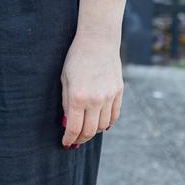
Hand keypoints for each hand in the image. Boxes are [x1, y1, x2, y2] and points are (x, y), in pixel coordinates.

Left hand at [60, 33, 122, 147]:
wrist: (98, 41)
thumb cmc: (76, 58)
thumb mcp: (65, 79)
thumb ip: (67, 102)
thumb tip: (68, 123)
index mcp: (78, 97)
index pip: (74, 128)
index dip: (69, 138)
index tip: (66, 143)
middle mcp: (95, 100)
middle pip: (90, 131)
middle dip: (81, 138)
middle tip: (75, 140)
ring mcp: (109, 97)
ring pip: (103, 125)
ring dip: (93, 131)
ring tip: (86, 130)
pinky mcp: (119, 93)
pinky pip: (114, 116)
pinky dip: (107, 123)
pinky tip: (100, 124)